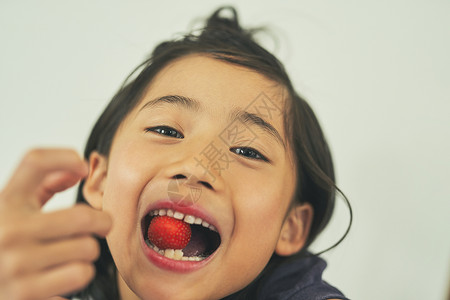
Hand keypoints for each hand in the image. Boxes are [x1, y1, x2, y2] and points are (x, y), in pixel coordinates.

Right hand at [0, 149, 111, 299]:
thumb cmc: (6, 244)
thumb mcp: (15, 211)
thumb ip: (42, 188)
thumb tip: (77, 170)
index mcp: (5, 204)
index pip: (34, 162)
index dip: (65, 157)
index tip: (83, 168)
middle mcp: (8, 230)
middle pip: (83, 216)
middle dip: (102, 222)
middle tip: (103, 225)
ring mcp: (15, 264)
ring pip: (87, 248)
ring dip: (89, 251)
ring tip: (74, 254)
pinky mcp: (25, 294)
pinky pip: (81, 274)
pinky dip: (81, 274)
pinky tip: (65, 274)